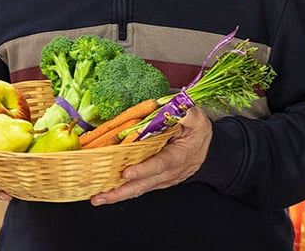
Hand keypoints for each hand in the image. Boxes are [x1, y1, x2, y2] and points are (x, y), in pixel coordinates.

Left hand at [90, 106, 212, 205]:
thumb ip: (185, 113)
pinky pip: (138, 187)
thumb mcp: (197, 117)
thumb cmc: (199, 131)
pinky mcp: (155, 179)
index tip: (127, 172)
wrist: (206, 147)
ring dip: (117, 194)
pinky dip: (122, 190)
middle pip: (145, 184)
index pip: (161, 164)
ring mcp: (162, 178)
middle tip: (102, 195)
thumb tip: (171, 107)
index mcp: (180, 156)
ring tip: (97, 197)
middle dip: (121, 191)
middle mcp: (169, 172)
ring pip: (139, 189)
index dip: (144, 169)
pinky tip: (106, 191)